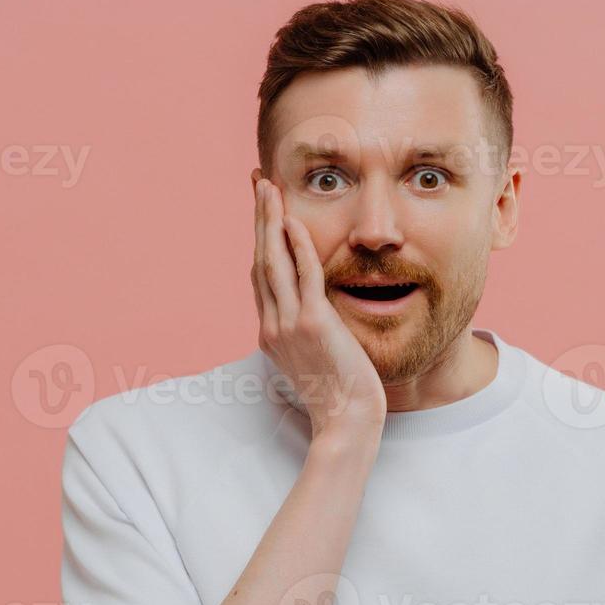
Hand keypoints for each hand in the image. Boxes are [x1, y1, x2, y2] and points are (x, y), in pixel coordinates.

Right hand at [251, 176, 385, 439]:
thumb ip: (309, 331)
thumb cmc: (340, 396)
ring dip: (270, 221)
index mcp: (271, 332)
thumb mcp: (316, 359)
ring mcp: (289, 325)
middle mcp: (273, 325)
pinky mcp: (313, 326)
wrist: (345, 422)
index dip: (260, 238)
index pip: (262, 274)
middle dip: (259, 217)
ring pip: (274, 262)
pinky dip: (297, 247)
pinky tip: (294, 221)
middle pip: (261, 259)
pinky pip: (304, 277)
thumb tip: (314, 312)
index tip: (262, 208)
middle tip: (258, 181)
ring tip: (268, 188)